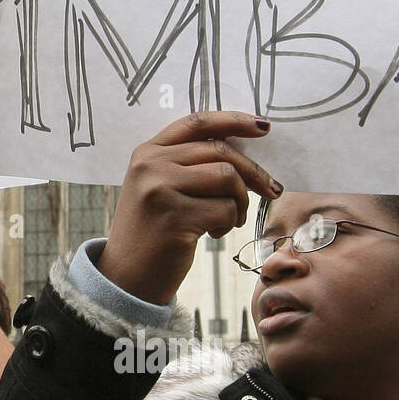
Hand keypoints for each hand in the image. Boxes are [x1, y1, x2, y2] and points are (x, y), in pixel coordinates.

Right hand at [100, 111, 281, 303]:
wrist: (127, 278)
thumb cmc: (152, 234)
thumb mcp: (160, 189)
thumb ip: (188, 165)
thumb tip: (243, 154)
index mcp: (148, 152)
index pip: (198, 122)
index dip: (235, 120)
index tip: (264, 127)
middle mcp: (151, 165)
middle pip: (220, 151)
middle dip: (253, 172)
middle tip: (271, 190)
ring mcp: (160, 190)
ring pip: (227, 178)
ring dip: (240, 202)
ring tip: (231, 221)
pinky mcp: (175, 218)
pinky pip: (225, 210)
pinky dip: (229, 223)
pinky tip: (215, 235)